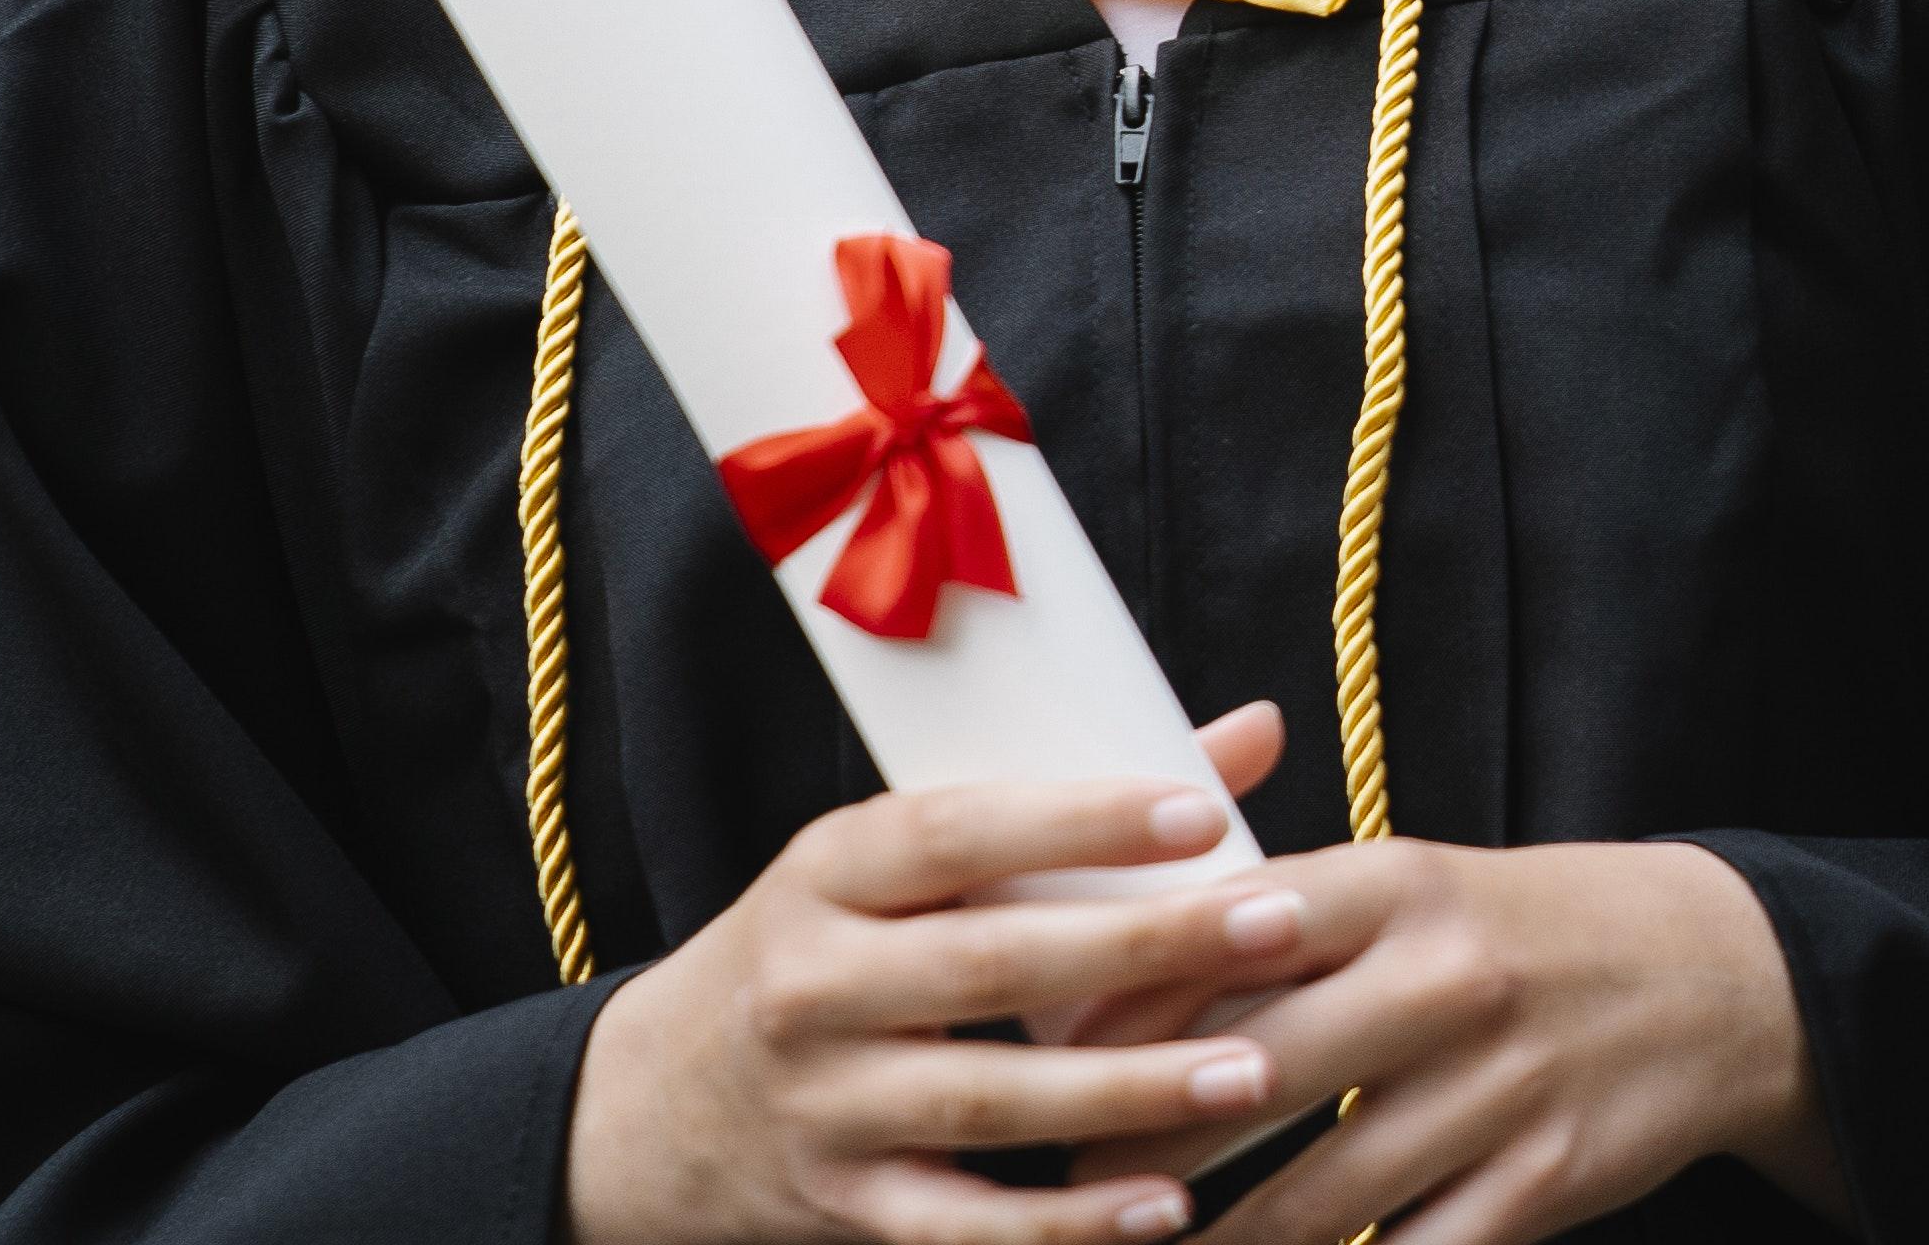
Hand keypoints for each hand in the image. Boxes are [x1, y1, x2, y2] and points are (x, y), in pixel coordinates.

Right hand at [566, 700, 1306, 1244]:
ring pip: (989, 1101)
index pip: (958, 832)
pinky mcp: (843, 1204)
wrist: (654, 1104)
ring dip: (1130, 1091)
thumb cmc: (829, 947)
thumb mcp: (904, 861)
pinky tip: (1164, 1206)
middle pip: (991, 965)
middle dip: (1143, 949)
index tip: (1200, 814)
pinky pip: (963, 1224)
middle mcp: (814, 985)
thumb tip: (1253, 733)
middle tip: (1275, 927)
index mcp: (831, 872)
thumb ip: (1077, 805)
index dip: (1077, 822)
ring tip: (1254, 1076)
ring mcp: (823, 1105)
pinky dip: (1065, 1226)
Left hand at [1067, 835, 1839, 1244]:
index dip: (1128, 1003)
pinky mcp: (1545, 1180)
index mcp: (1402, 885)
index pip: (1233, 932)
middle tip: (1066, 1191)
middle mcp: (1447, 979)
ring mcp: (1499, 1088)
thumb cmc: (1518, 930)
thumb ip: (1277, 929)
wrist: (1716, 973)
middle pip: (1255, 1077)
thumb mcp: (1412, 890)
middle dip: (1140, 1146)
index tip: (1041, 1060)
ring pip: (1317, 1197)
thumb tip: (1106, 992)